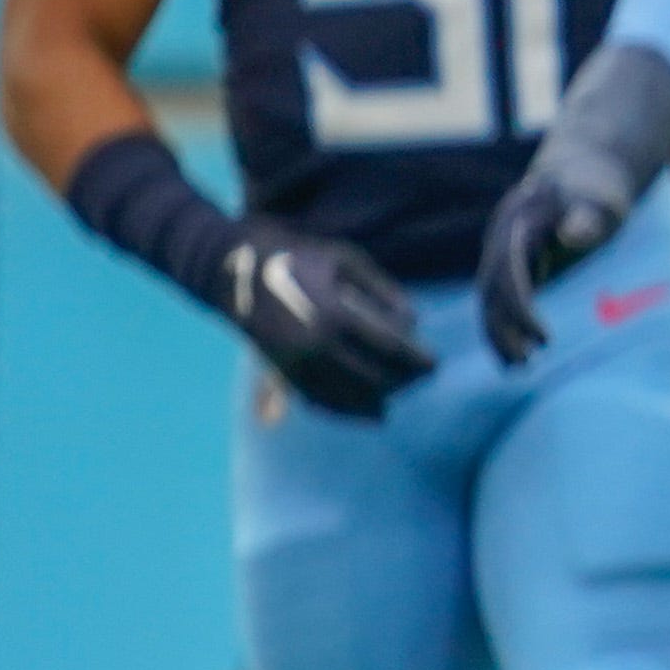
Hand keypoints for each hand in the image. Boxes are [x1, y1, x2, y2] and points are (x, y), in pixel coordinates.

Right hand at [219, 221, 435, 416]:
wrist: (234, 271)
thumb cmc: (298, 257)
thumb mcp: (346, 260)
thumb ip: (383, 290)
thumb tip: (414, 321)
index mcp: (335, 315)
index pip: (390, 349)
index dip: (416, 360)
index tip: (435, 365)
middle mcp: (315, 345)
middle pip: (372, 379)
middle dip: (402, 382)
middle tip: (420, 378)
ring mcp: (295, 362)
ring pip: (346, 397)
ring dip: (376, 400)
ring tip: (397, 394)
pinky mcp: (281, 371)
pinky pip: (318, 401)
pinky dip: (345, 410)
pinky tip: (368, 411)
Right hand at [475, 41, 669, 362]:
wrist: (587, 165)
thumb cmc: (601, 187)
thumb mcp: (603, 202)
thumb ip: (590, 218)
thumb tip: (574, 235)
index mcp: (520, 223)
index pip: (511, 274)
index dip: (523, 309)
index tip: (545, 339)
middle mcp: (502, 235)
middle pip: (491, 289)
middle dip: (504, 329)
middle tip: (525, 364)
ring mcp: (501, 246)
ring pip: (489, 295)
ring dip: (499, 331)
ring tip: (519, 366)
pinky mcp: (509, 256)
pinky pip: (497, 292)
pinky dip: (504, 320)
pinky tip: (519, 347)